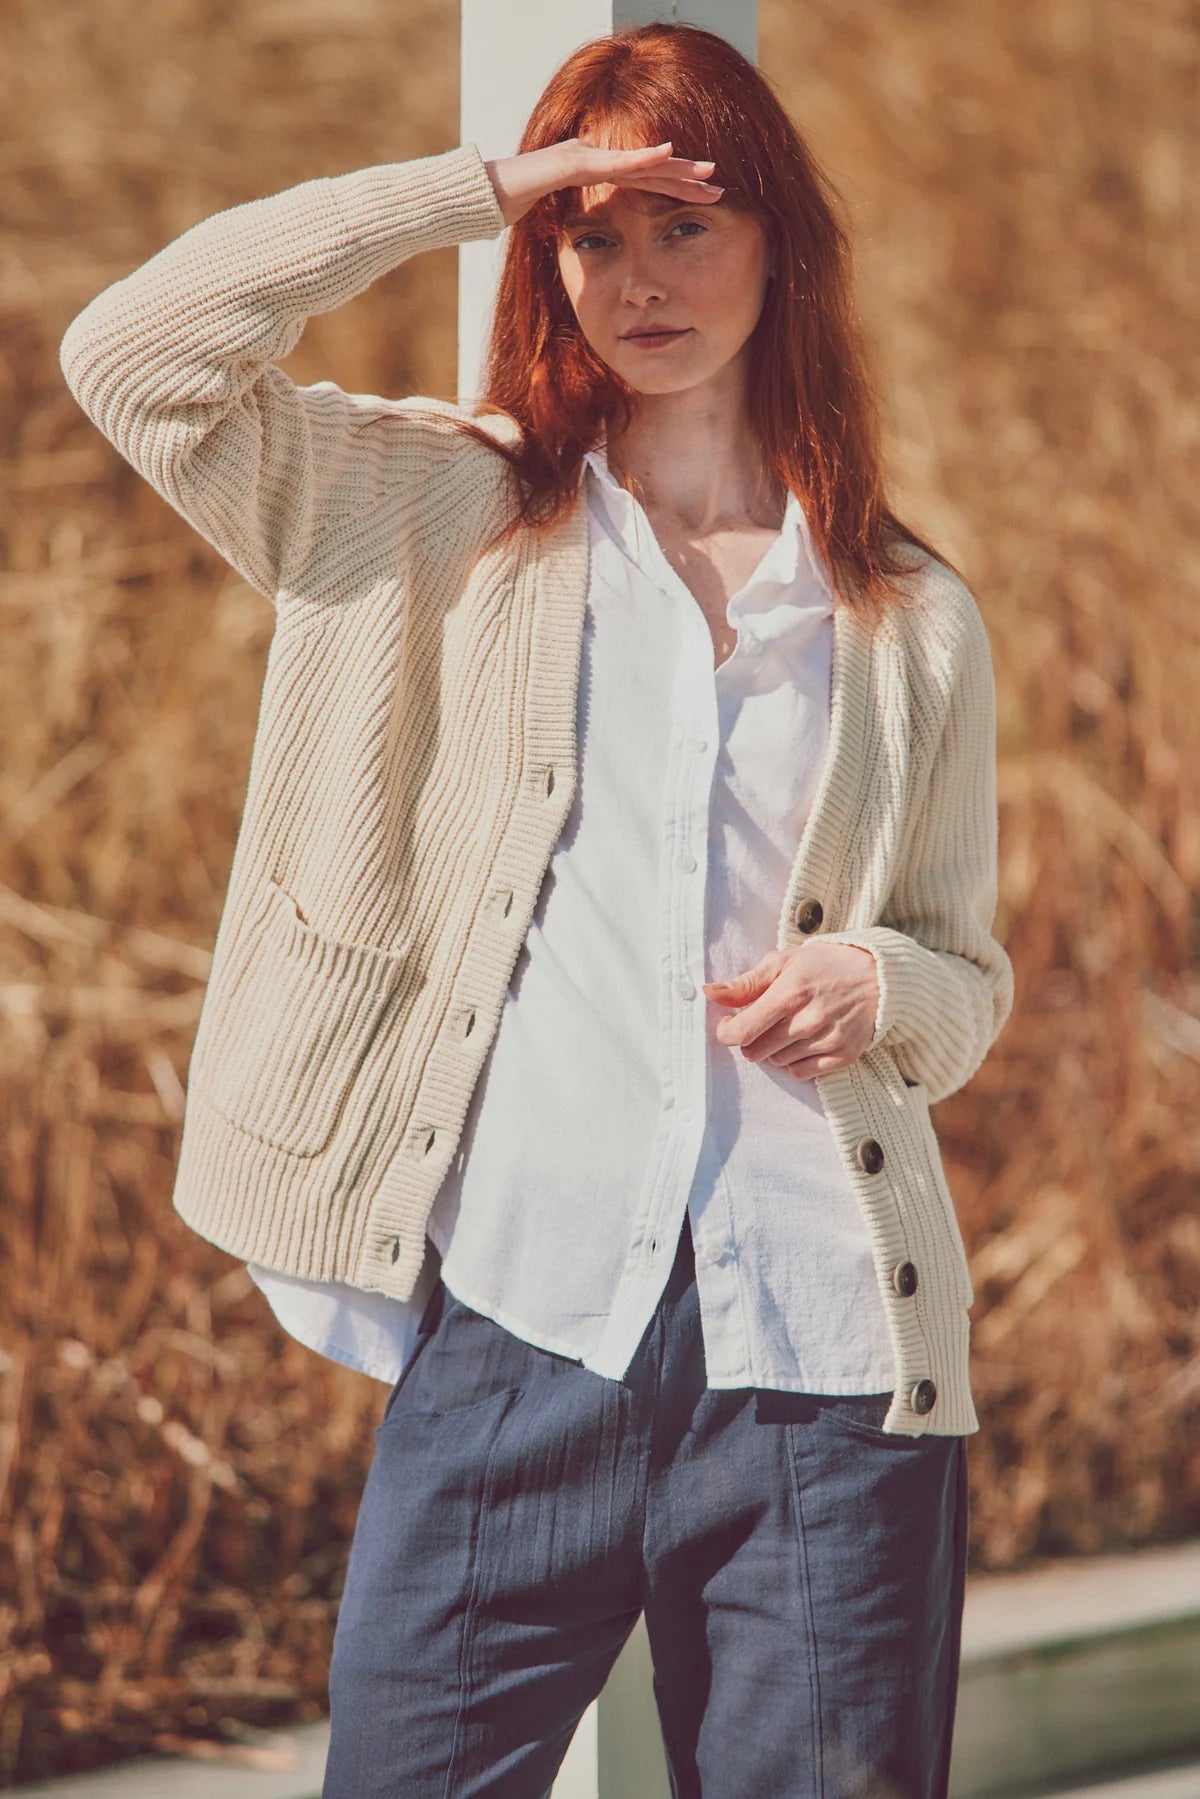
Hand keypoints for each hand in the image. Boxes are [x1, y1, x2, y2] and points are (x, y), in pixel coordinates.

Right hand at [483, 138, 723, 229]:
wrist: (480, 196)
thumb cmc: (512, 209)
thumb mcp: (556, 222)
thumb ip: (578, 225)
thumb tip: (593, 246)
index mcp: (594, 175)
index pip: (642, 183)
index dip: (673, 190)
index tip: (703, 200)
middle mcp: (594, 158)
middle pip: (649, 170)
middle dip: (685, 178)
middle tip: (720, 184)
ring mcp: (584, 156)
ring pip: (639, 162)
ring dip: (675, 167)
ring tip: (706, 172)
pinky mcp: (572, 161)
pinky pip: (613, 162)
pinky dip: (641, 159)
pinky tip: (667, 156)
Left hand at [702, 943, 879, 1080]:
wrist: (879, 976)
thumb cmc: (825, 965)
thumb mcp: (784, 962)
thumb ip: (746, 983)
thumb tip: (710, 993)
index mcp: (790, 993)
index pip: (742, 1032)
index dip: (727, 1032)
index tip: (729, 1024)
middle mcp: (808, 1020)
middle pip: (755, 1052)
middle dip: (751, 1039)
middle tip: (763, 1023)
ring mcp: (827, 1040)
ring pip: (777, 1062)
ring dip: (774, 1049)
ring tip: (789, 1027)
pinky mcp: (842, 1056)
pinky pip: (800, 1073)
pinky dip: (795, 1061)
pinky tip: (804, 1041)